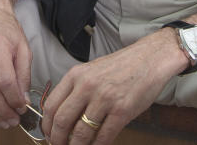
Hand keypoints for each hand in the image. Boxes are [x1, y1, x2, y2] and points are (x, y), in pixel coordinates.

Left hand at [41, 30, 184, 144]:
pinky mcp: (122, 110)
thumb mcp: (91, 71)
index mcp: (76, 75)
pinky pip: (104, 136)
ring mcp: (105, 98)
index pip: (51, 105)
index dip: (47, 126)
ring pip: (81, 132)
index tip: (49, 135)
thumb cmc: (121, 66)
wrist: (149, 59)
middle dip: (57, 140)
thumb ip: (76, 90)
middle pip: (62, 120)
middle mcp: (87, 85)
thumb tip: (62, 117)